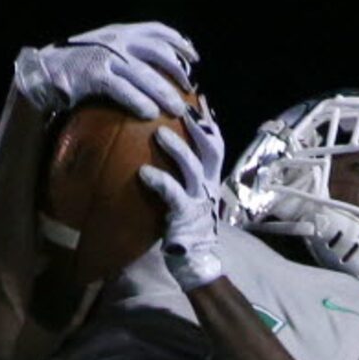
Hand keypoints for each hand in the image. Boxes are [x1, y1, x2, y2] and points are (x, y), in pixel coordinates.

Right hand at [14, 20, 196, 119]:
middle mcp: (114, 39)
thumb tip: (149, 79)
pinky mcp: (93, 74)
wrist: (39, 75)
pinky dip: (138, 100)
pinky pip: (121, 89)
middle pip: (156, 51)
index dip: (178, 41)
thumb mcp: (98, 59)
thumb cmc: (71, 74)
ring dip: (163, 91)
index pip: (155, 31)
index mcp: (118, 32)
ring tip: (177, 109)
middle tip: (190, 89)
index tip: (194, 57)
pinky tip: (150, 114)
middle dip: (177, 69)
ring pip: (143, 73)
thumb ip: (122, 62)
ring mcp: (104, 55)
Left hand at [140, 97, 225, 290]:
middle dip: (199, 125)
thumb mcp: (186, 196)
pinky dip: (159, 181)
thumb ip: (180, 175)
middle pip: (212, 148)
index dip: (208, 119)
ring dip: (177, 149)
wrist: (194, 263)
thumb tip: (156, 150)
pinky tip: (143, 172)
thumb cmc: (184, 227)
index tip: (197, 95)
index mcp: (211, 178)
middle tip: (179, 104)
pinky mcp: (185, 216)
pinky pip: (173, 195)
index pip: (215, 142)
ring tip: (158, 134)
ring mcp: (199, 201)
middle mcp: (210, 185)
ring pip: (193, 168)